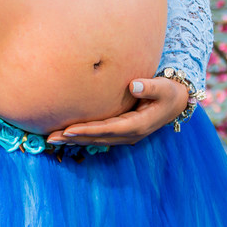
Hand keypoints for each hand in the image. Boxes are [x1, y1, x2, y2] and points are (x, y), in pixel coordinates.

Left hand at [45, 76, 189, 146]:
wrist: (176, 103)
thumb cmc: (168, 92)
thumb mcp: (164, 87)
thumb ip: (150, 86)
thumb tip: (133, 85)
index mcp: (138, 125)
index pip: (107, 129)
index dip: (87, 130)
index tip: (68, 130)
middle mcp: (129, 135)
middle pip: (97, 138)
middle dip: (73, 139)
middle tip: (50, 138)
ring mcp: (124, 136)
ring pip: (95, 140)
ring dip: (73, 140)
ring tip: (51, 139)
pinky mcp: (120, 133)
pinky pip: (98, 136)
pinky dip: (81, 137)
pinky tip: (66, 135)